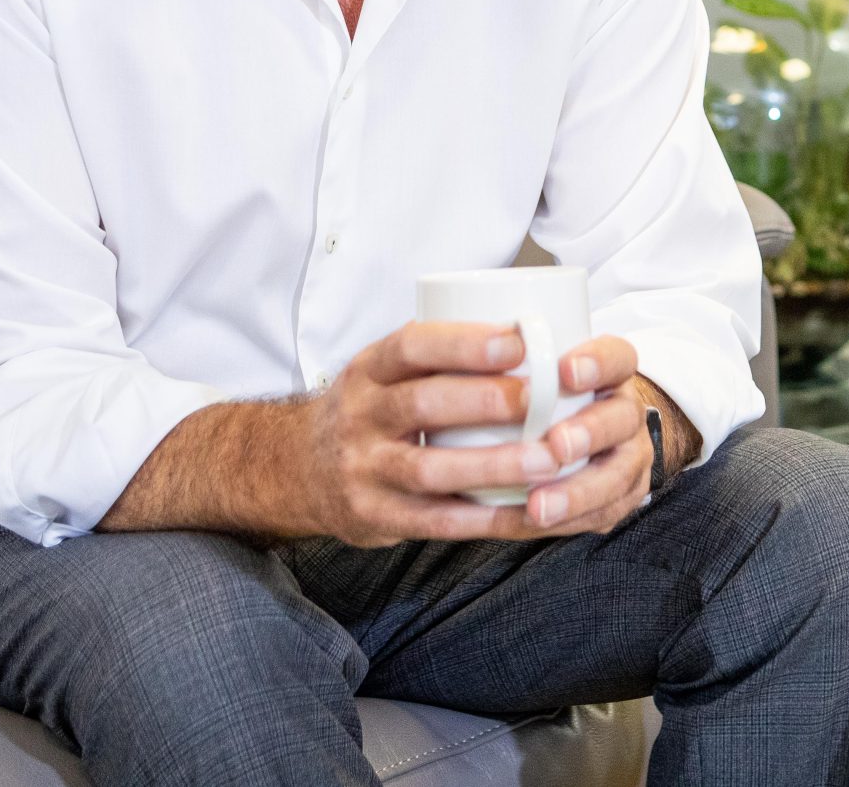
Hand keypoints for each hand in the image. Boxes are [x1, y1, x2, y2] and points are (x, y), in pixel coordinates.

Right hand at [299, 324, 658, 545]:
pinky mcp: (375, 516)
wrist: (301, 469)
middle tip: (540, 399)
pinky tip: (525, 511)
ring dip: (492, 465)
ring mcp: (363, 470)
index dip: (463, 343)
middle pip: (420, 403)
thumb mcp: (385, 371)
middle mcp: (360, 416)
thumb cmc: (372, 410)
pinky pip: (433, 521)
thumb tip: (532, 327)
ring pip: (428, 469)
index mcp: (368, 370)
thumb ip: (439, 354)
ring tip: (547, 460)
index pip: (410, 346)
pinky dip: (483, 520)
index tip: (517, 342)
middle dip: (485, 400)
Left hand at [519, 334, 660, 533]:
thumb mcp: (540, 370)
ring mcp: (629, 457)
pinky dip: (564, 523)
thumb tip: (455, 358)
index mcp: (610, 373)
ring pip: (617, 477)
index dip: (597, 363)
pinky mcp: (621, 498)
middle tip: (557, 446)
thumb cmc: (551, 397)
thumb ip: (514, 368)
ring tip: (538, 506)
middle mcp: (625, 413)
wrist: (595, 435)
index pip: (617, 357)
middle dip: (591, 432)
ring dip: (576, 493)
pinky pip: (601, 515)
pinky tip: (530, 522)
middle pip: (623, 418)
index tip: (564, 370)